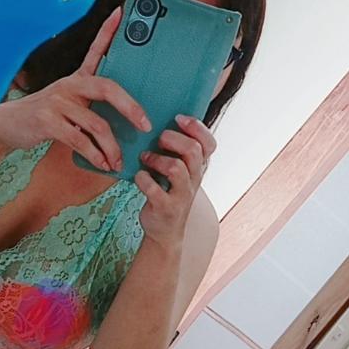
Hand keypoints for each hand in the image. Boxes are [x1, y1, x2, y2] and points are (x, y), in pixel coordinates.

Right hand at [0, 6, 151, 171]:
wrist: (5, 126)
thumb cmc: (46, 117)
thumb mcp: (69, 103)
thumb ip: (92, 106)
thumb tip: (129, 120)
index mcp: (77, 79)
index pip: (95, 50)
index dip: (108, 31)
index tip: (121, 12)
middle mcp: (69, 85)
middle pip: (108, 88)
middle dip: (130, 107)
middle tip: (145, 125)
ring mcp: (57, 101)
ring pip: (96, 123)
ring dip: (111, 147)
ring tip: (118, 161)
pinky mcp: (47, 121)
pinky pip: (79, 140)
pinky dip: (94, 155)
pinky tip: (101, 164)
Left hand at [134, 114, 216, 248]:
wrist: (164, 231)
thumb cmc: (168, 192)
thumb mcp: (180, 171)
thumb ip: (177, 151)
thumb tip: (160, 118)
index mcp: (198, 166)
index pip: (209, 143)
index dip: (197, 127)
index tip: (179, 118)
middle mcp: (194, 179)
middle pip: (192, 151)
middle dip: (174, 140)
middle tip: (159, 138)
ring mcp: (182, 195)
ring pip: (176, 168)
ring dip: (157, 159)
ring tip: (145, 157)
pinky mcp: (166, 207)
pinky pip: (155, 189)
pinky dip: (143, 179)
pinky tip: (139, 176)